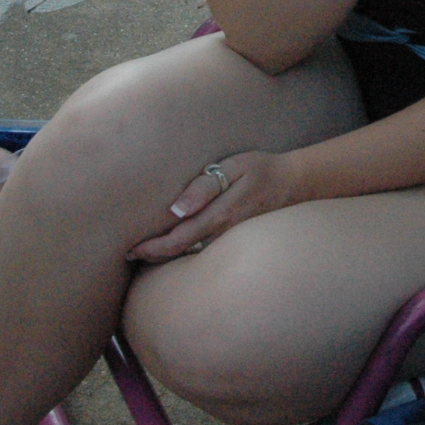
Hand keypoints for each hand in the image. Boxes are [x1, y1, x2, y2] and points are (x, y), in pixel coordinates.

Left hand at [129, 150, 294, 262]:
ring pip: (192, 256)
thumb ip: (204, 186)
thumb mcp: (233, 167)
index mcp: (220, 216)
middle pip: (181, 253)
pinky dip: (185, 253)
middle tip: (129, 254)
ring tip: (144, 254)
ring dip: (167, 257)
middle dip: (153, 256)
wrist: (295, 184)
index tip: (131, 248)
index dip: (152, 247)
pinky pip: (205, 253)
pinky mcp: (236, 241)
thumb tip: (176, 209)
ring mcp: (231, 241)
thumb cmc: (261, 170)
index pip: (178, 239)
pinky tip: (174, 250)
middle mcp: (224, 235)